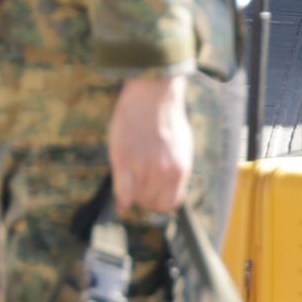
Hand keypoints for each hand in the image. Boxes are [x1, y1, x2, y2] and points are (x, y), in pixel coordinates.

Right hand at [108, 73, 195, 215]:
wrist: (152, 96)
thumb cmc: (166, 118)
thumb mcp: (182, 147)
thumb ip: (178, 169)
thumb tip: (175, 186)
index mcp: (181, 168)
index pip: (171, 203)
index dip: (160, 202)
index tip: (153, 197)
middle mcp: (165, 172)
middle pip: (153, 204)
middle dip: (146, 199)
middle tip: (139, 188)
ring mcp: (144, 168)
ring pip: (138, 199)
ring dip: (133, 195)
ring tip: (131, 182)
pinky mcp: (124, 162)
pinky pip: (123, 193)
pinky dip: (121, 202)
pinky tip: (120, 205)